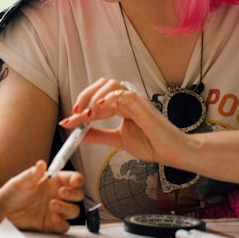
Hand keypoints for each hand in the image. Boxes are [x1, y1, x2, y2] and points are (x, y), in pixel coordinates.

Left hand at [0, 161, 83, 233]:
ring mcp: (56, 210)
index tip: (75, 181)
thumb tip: (41, 164)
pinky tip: (53, 219)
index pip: (73, 179)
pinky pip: (64, 226)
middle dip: (74, 194)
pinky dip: (62, 223)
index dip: (77, 179)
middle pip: (78, 195)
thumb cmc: (12, 193)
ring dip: (66, 208)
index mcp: (53, 182)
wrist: (2, 211)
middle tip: (61, 193)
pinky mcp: (51, 224)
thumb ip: (32, 174)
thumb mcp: (21, 181)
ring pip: (74, 210)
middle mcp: (57, 195)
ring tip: (52, 205)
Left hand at [60, 77, 186, 164]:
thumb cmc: (151, 144)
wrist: (172, 153)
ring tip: (87, 114)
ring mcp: (136, 99)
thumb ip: (98, 135)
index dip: (80, 108)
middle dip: (85, 96)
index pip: (97, 99)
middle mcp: (128, 99)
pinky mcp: (143, 104)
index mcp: (122, 105)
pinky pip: (124, 94)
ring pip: (112, 85)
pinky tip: (100, 109)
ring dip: (95, 97)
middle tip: (75, 114)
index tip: (66, 122)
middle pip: (102, 84)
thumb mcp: (118, 140)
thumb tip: (78, 133)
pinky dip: (110, 98)